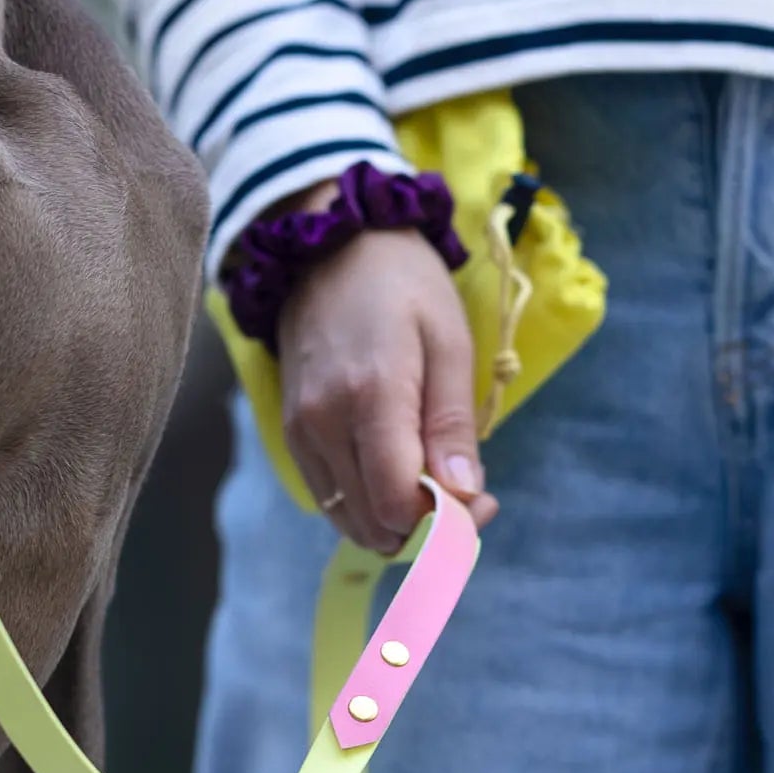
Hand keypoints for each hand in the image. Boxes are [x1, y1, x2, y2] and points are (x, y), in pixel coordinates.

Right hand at [274, 180, 499, 551]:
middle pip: (373, 524)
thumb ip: (452, 424)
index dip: (449, 523)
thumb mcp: (449, 341)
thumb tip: (465, 499)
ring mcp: (299, 427)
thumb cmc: (402, 283)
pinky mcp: (290, 428)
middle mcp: (322, 421)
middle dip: (428, 529)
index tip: (484, 498)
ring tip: (432, 484)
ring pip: (347, 519)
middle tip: (465, 493)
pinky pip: (328, 496)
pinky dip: (366, 503)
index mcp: (370, 395)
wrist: (328, 243)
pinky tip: (396, 471)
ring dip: (396, 522)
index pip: (398, 504)